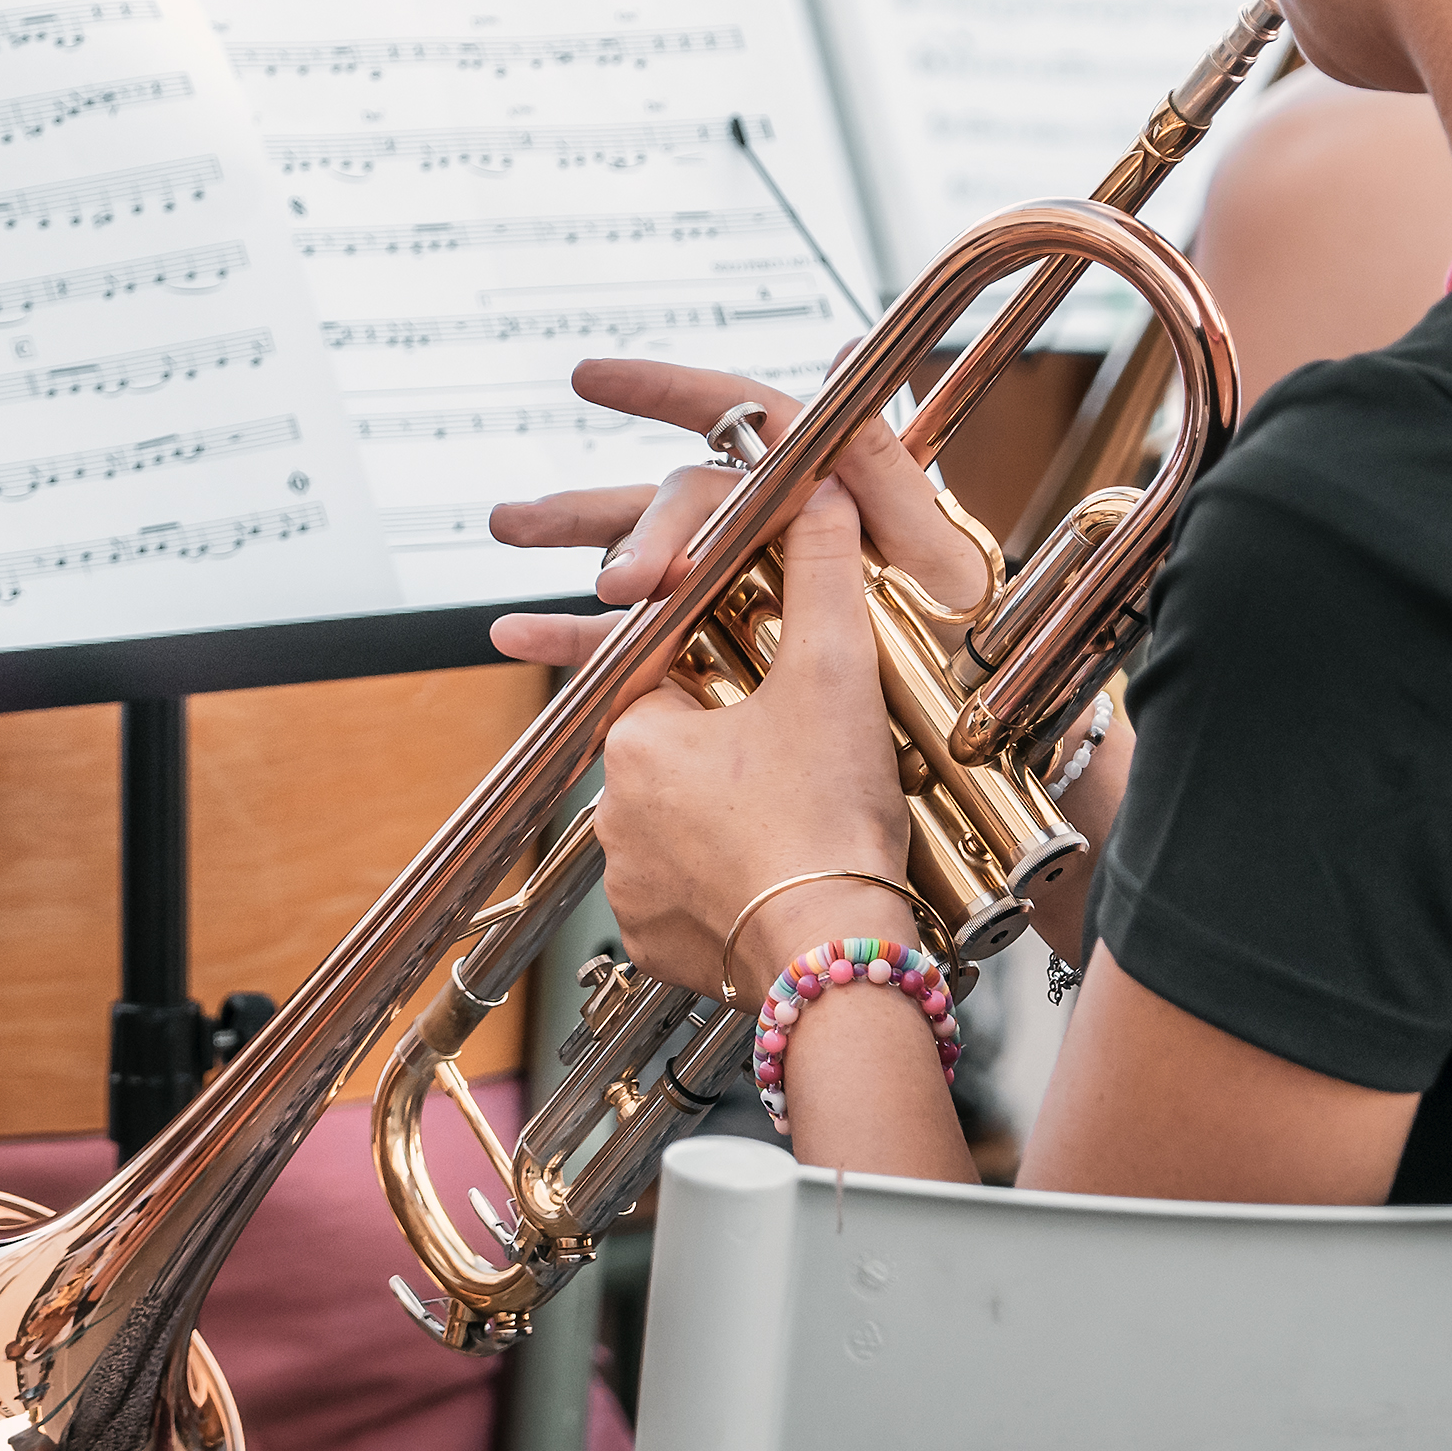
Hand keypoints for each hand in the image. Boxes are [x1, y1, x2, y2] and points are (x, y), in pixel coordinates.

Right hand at [482, 357, 993, 641]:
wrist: (959, 712)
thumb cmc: (959, 625)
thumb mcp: (939, 549)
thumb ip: (888, 468)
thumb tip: (844, 353)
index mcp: (810, 477)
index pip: (730, 412)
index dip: (662, 387)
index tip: (589, 376)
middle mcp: (756, 518)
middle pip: (676, 500)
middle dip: (638, 529)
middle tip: (626, 582)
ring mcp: (722, 578)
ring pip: (633, 547)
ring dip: (570, 536)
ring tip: (508, 525)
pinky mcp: (699, 640)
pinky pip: (627, 635)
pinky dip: (571, 636)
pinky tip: (515, 634)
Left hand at [555, 479, 921, 997]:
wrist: (838, 952)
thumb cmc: (829, 818)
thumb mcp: (835, 673)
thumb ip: (822, 573)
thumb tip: (821, 497)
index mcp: (638, 736)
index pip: (662, 673)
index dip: (721, 669)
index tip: (764, 687)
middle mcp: (613, 811)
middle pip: (670, 750)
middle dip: (722, 748)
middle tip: (794, 764)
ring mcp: (628, 882)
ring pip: (671, 822)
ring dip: (717, 816)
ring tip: (790, 819)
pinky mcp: (651, 940)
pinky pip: (675, 893)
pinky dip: (716, 882)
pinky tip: (771, 872)